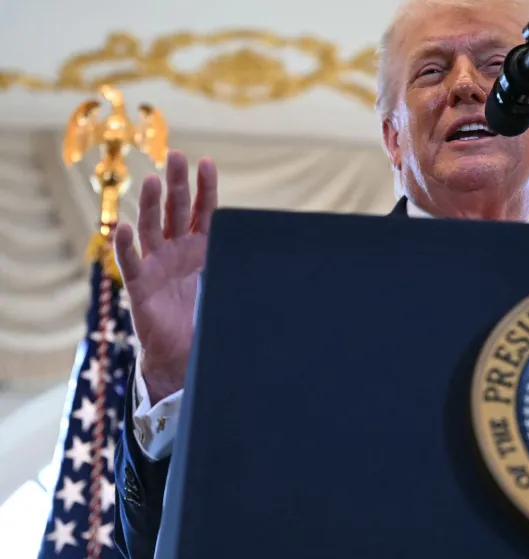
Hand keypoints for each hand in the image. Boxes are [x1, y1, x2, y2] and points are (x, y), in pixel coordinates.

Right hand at [115, 150, 217, 403]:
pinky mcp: (140, 284)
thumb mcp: (229, 285)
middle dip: (177, 183)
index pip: (203, 210)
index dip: (204, 187)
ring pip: (152, 227)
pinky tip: (122, 227)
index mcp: (201, 247)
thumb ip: (242, 266)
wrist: (184, 352)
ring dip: (152, 204)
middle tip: (177, 156)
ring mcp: (157, 263)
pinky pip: (131, 262)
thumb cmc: (206, 316)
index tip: (206, 162)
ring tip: (154, 180)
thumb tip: (285, 254)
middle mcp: (176, 248)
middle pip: (176, 209)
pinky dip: (125, 245)